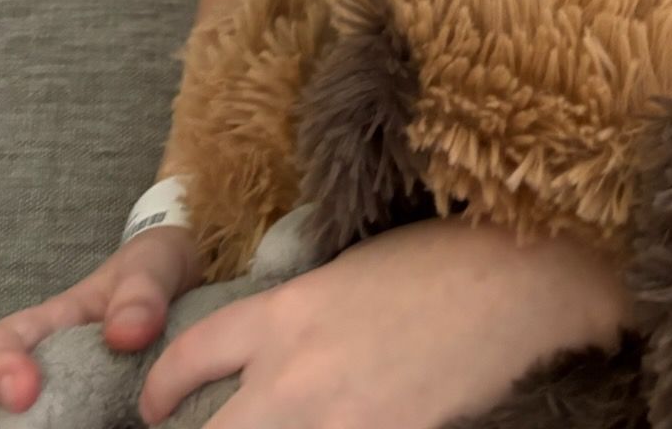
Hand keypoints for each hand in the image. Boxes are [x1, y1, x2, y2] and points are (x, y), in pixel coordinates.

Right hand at [0, 225, 203, 415]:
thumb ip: (141, 291)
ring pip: (60, 428)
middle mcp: (59, 372)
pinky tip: (140, 427)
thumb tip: (124, 335)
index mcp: (54, 325)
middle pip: (18, 416)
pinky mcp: (116, 422)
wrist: (196, 279)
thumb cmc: (158, 267)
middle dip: (31, 427)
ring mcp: (88, 403)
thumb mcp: (154, 263)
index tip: (23, 394)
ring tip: (117, 426)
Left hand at [137, 214, 630, 428]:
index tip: (157, 403)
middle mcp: (294, 375)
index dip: (162, 387)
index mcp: (286, 313)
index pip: (190, 357)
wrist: (514, 285)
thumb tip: (274, 349)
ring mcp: (336, 421)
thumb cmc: (441, 259)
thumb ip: (299, 314)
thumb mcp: (350, 268)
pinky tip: (341, 427)